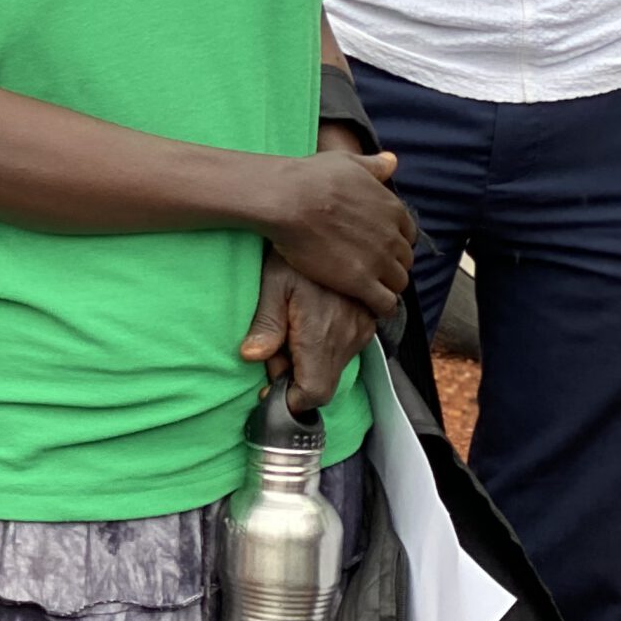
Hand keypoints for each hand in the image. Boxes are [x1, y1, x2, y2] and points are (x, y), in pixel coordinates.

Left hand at [242, 248, 376, 411]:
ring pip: (334, 365)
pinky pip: (346, 347)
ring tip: (289, 325)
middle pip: (323, 382)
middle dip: (296, 376)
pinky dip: (325, 345)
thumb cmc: (294, 253)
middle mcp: (347, 338)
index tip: (270, 390)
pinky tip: (309, 319)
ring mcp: (362, 329)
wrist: (330, 221)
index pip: (314, 393)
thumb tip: (252, 357)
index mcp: (321, 335)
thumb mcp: (273, 284)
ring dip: (310, 359)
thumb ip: (266, 324)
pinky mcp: (367, 319)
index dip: (292, 399)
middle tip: (273, 349)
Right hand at [264, 148, 412, 314]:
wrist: (287, 199)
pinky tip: (369, 306)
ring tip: (369, 289)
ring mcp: (378, 261)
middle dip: (391, 265)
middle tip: (371, 269)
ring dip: (387, 287)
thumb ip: (373, 166)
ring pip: (398, 283)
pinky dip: (381, 306)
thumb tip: (391, 160)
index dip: (393, 241)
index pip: (408, 234)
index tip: (378, 246)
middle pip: (404, 261)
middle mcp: (392, 236)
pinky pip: (385, 303)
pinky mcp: (361, 282)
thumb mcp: (347, 162)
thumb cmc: (310, 177)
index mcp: (392, 209)